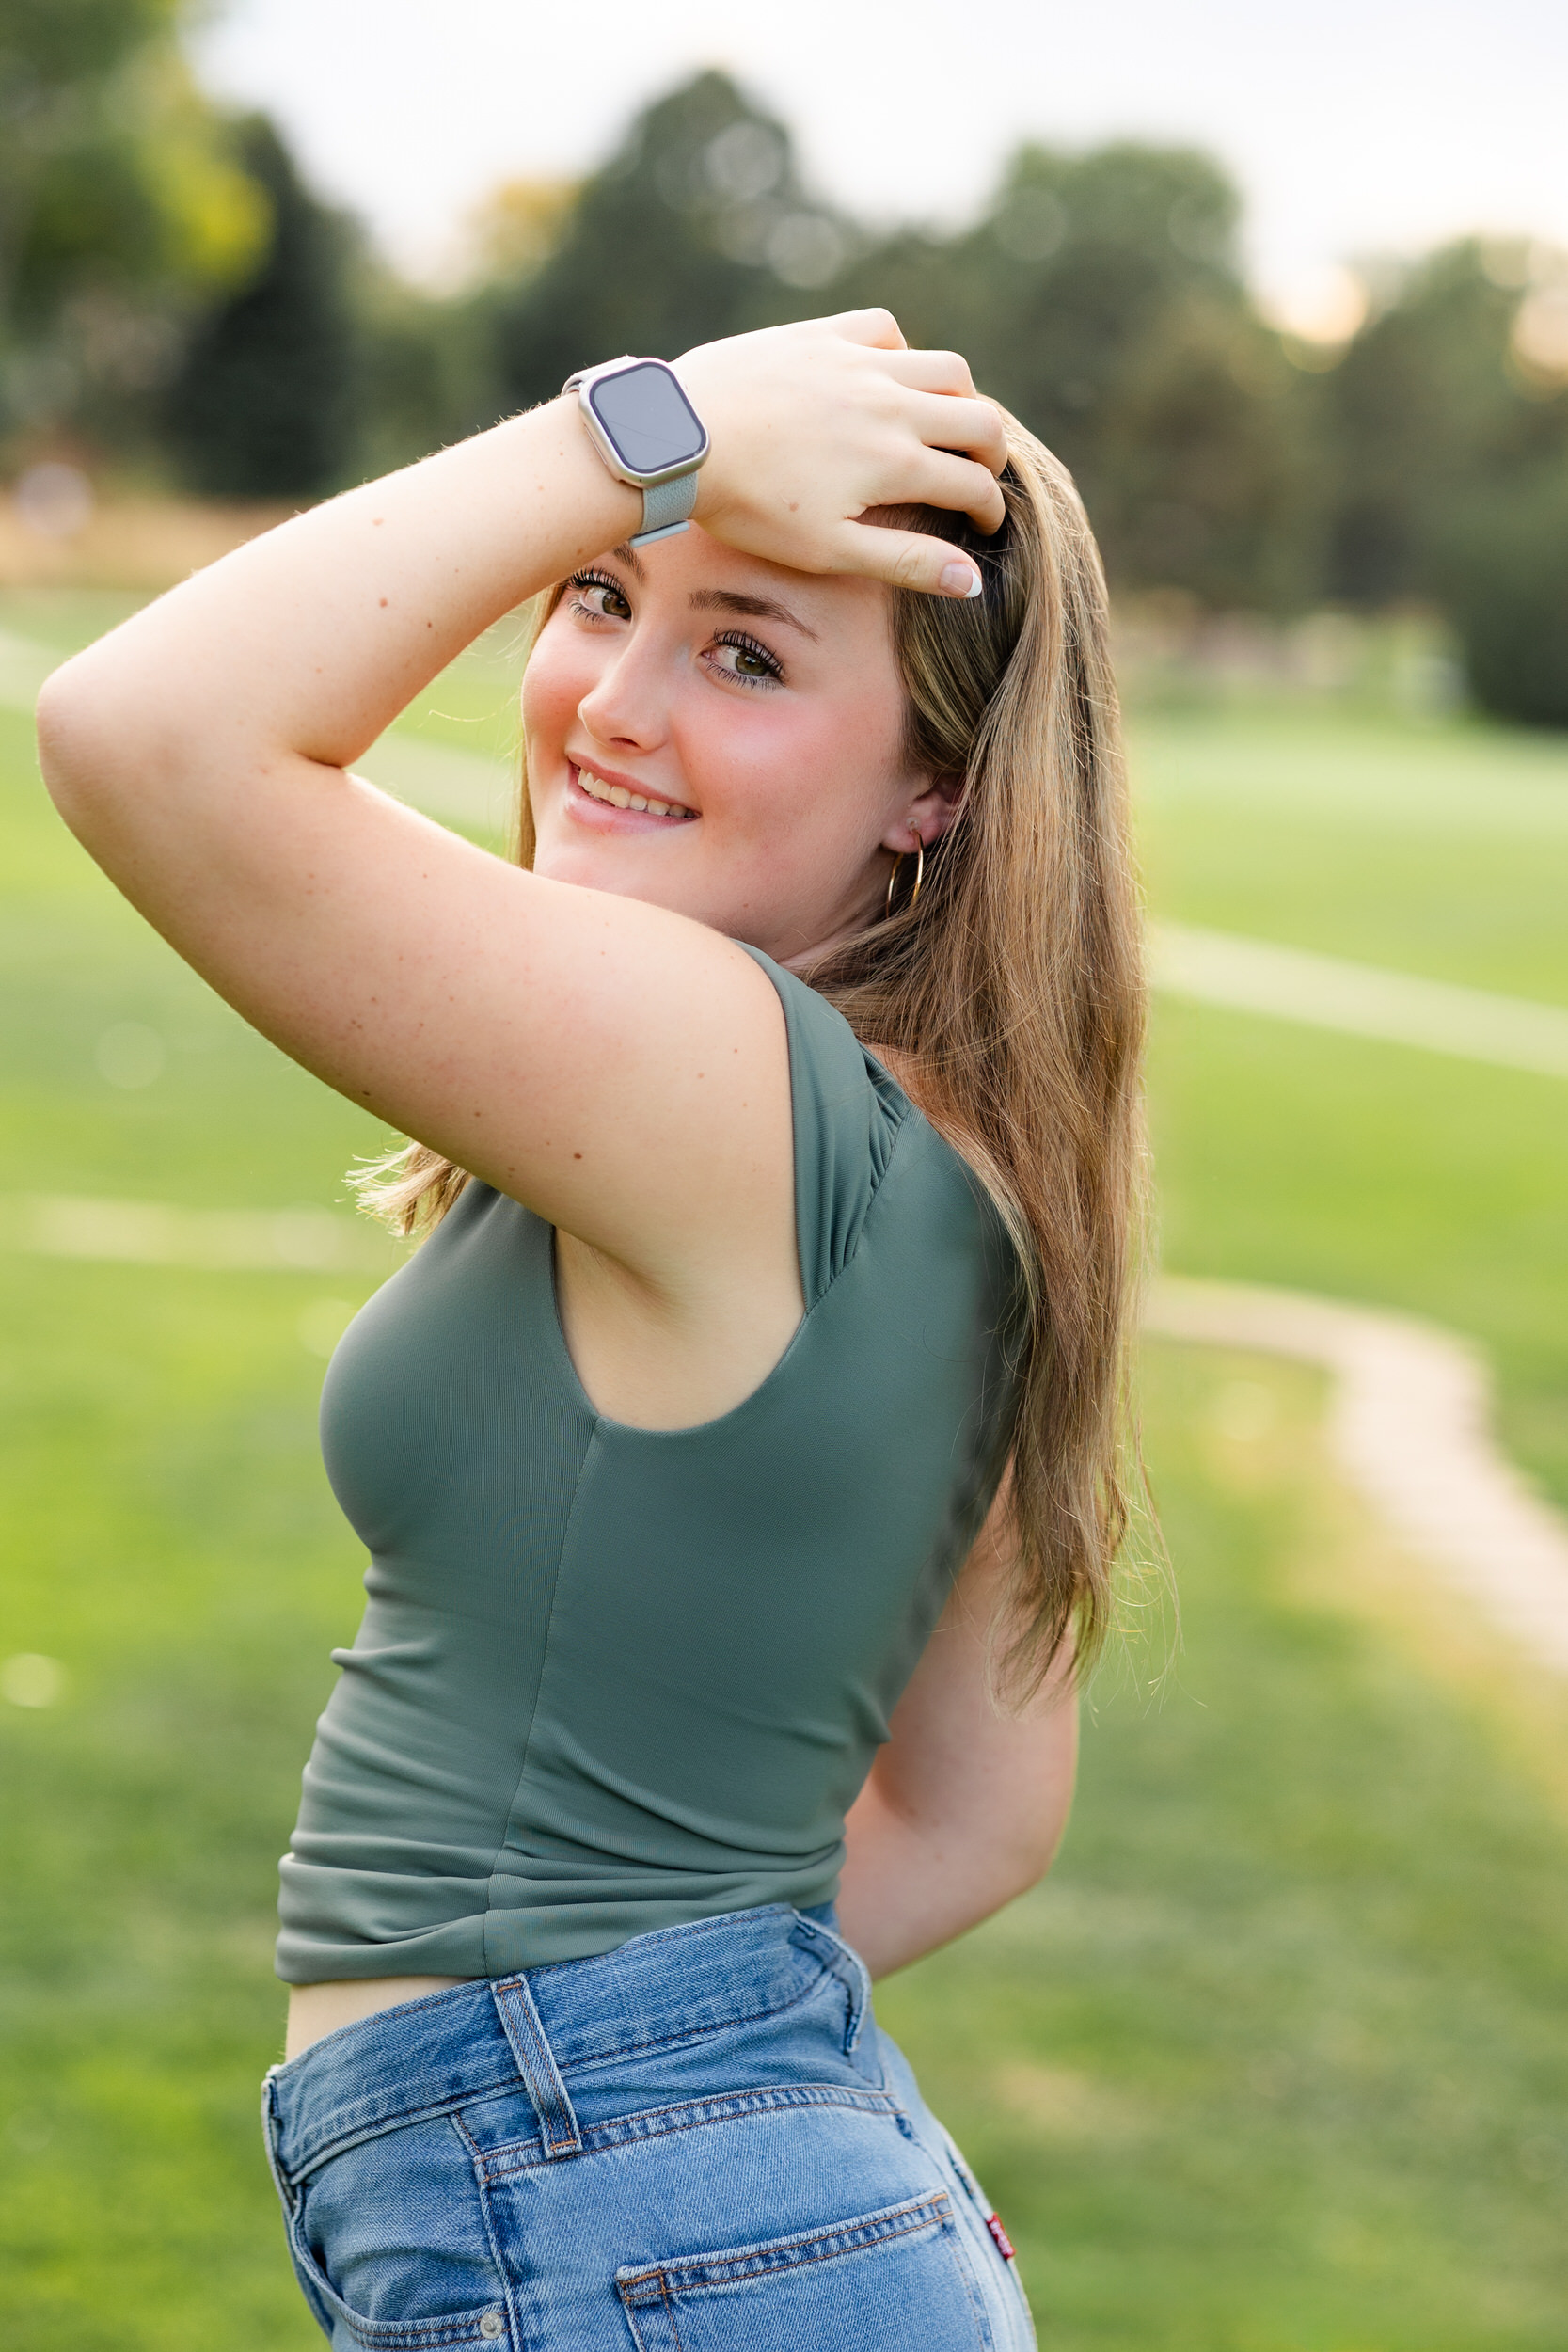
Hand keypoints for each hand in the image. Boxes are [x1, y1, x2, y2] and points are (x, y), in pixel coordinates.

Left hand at [676, 310, 1007, 596]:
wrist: (678, 439)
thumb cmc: (750, 507)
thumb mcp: (829, 550)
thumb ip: (905, 562)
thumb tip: (972, 581)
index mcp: (897, 462)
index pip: (975, 483)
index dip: (991, 509)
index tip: (986, 526)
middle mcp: (892, 403)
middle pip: (980, 418)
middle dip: (992, 452)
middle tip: (980, 473)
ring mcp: (858, 362)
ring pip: (946, 366)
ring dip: (961, 397)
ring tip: (948, 423)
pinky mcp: (822, 335)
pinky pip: (886, 329)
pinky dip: (902, 350)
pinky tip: (887, 375)